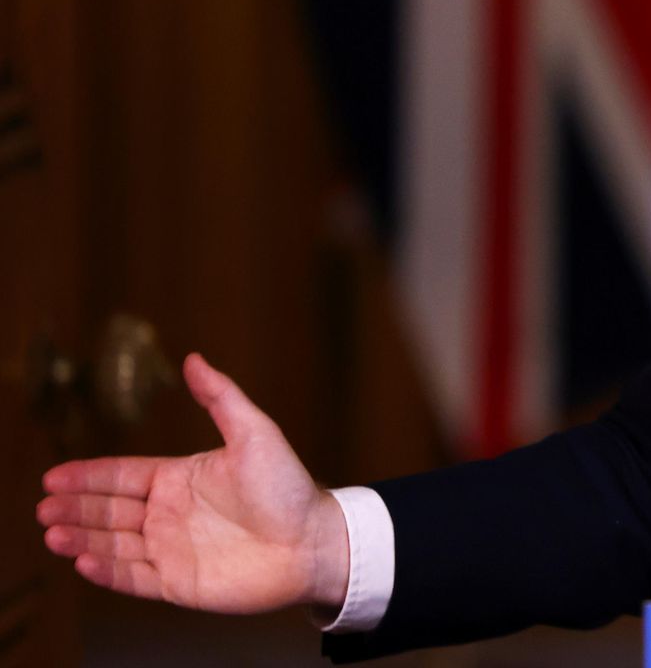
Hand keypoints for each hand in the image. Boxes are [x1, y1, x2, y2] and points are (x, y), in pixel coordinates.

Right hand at [37, 353, 349, 615]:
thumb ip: (220, 397)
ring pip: (113, 544)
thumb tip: (192, 358)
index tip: (53, 477)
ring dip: (82, 540)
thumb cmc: (289, 487)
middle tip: (44, 508)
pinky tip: (83, 562)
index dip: (87, 477)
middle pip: (108, 511)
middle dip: (75, 509)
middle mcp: (169, 515)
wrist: (316, 542)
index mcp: (179, 479)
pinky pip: (133, 578)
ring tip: (53, 534)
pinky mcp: (179, 583)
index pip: (121, 476)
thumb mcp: (254, 433)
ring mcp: (172, 549)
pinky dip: (107, 571)